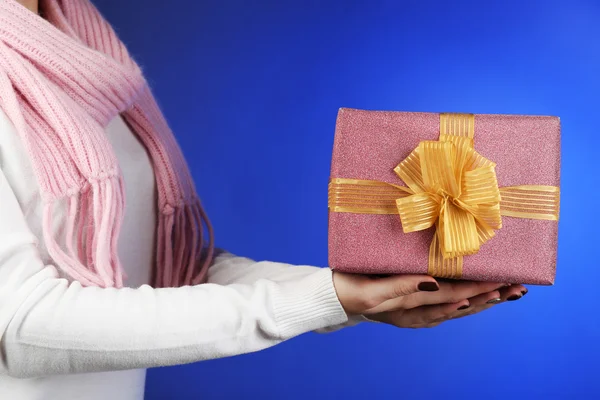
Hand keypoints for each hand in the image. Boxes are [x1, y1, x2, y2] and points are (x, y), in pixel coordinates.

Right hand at [332, 272, 526, 327]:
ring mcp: (413, 311)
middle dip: (490, 297)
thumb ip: (401, 287)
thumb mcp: (370, 290)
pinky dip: (461, 302)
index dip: (478, 290)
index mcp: (409, 305)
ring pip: (454, 307)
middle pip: (460, 305)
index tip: (501, 283)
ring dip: (480, 300)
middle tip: (517, 289)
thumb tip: (433, 281)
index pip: (451, 296)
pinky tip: (471, 299)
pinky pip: (442, 306)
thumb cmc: (347, 289)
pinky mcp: (409, 306)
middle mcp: (416, 311)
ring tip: (505, 293)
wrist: (331, 297)